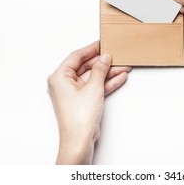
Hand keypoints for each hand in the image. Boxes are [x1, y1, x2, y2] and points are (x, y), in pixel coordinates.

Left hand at [47, 41, 130, 163]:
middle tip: (116, 55)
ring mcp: (74, 93)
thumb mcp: (93, 88)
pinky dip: (107, 83)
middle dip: (103, 63)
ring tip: (123, 66)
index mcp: (59, 77)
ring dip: (108, 73)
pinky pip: (96, 87)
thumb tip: (104, 58)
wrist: (80, 141)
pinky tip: (120, 77)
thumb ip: (99, 70)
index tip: (102, 43)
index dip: (90, 49)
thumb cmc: (78, 118)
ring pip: (93, 77)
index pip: (76, 57)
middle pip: (86, 67)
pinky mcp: (83, 101)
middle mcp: (64, 84)